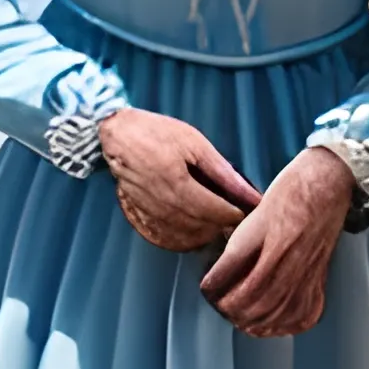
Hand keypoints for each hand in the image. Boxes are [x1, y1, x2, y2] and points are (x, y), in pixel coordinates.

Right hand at [100, 107, 260, 251]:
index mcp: (179, 185)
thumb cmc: (157, 134)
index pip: (215, 212)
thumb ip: (223, 172)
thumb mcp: (195, 144)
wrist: (119, 135)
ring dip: (207, 230)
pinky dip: (187, 234)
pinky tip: (196, 224)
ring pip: (187, 234)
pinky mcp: (143, 215)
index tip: (247, 210)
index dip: (234, 214)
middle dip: (223, 224)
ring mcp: (152, 213)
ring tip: (218, 218)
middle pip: (202, 226)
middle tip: (236, 214)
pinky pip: (170, 234)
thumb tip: (249, 193)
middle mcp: (164, 205)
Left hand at [199, 146, 354, 337]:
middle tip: (221, 306)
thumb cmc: (290, 192)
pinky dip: (285, 325)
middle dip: (231, 310)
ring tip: (241, 319)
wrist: (327, 182)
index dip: (214, 290)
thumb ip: (238, 246)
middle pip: (253, 304)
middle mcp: (289, 262)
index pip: (232, 280)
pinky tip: (273, 323)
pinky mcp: (320, 278)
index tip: (207, 289)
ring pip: (276, 314)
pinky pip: (303, 315)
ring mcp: (307, 273)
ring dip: (254, 322)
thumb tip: (219, 273)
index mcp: (268, 243)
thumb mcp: (254, 214)